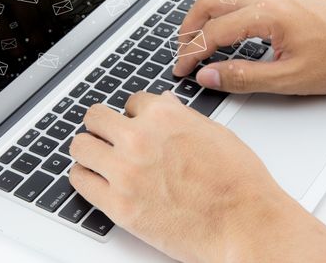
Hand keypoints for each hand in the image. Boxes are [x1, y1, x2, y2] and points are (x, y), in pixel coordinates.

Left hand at [69, 92, 325, 261]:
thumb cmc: (238, 181)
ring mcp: (125, 171)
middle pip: (95, 117)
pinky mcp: (118, 205)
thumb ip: (180, 117)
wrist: (245, 223)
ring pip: (80, 146)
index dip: (134, 114)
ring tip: (98, 158)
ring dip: (88, 149)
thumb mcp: (215, 133)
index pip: (130, 101)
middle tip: (108, 136)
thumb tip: (163, 105)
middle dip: (103, 125)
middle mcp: (140, 138)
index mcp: (165, 115)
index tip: (135, 124)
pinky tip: (96, 179)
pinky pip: (80, 181)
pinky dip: (85, 177)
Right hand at [173, 0, 325, 94]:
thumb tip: (209, 76)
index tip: (182, 68)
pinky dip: (221, 8)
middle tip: (181, 51)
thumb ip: (243, 78)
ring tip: (195, 38)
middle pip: (210, 2)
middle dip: (188, 28)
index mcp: (269, 14)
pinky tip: (222, 25)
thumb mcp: (289, 79)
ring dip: (203, 14)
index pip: (214, 32)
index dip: (192, 53)